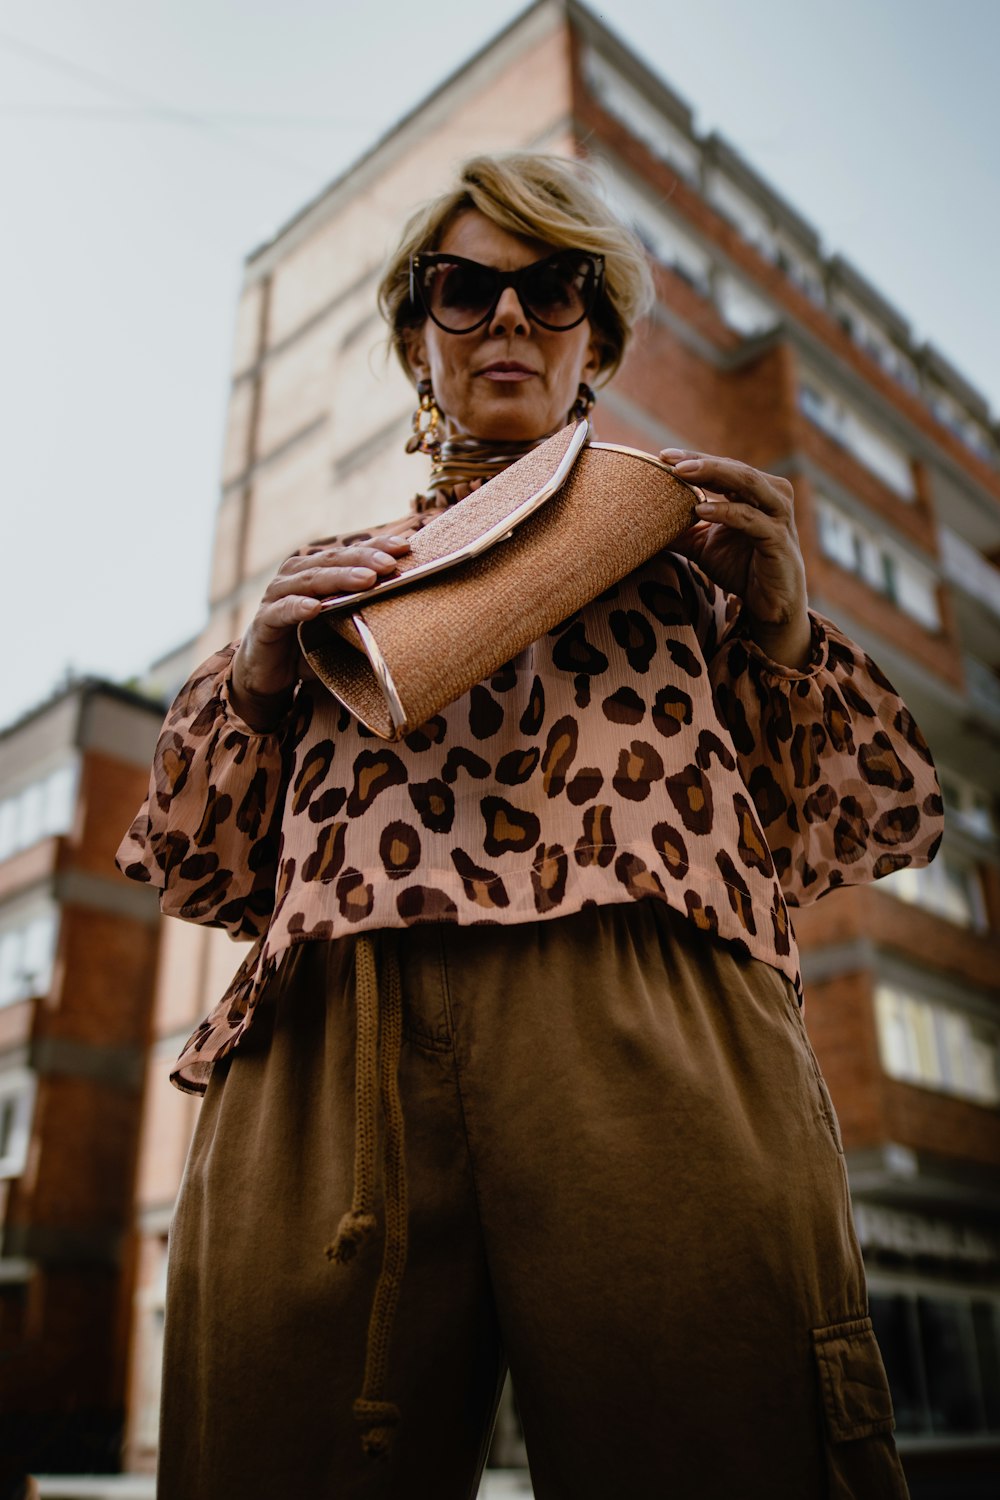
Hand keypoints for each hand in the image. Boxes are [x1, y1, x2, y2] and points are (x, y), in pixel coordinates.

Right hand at [230, 537, 411, 727]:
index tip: (405, 546)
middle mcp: (296, 576)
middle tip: (390, 564)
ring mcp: (277, 597)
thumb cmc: (310, 643)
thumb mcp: (342, 625)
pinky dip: (297, 608)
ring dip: (338, 578)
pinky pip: (281, 612)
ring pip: (309, 580)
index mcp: (317, 570)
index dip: (375, 546)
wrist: (270, 673)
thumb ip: (365, 611)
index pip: (349, 553)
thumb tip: (413, 607)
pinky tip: (314, 608)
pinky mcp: (264, 623)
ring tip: (366, 580)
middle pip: (331, 560)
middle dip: (363, 559)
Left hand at [661, 449, 811, 669]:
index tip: (663, 455)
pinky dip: (725, 512)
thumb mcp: (703, 546)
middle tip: (670, 459)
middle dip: (702, 462)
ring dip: (714, 474)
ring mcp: (778, 516)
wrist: (770, 605)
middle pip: (735, 469)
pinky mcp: (778, 540)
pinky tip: (700, 509)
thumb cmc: (740, 568)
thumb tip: (639, 524)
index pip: (723, 467)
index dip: (695, 459)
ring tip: (681, 473)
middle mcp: (771, 496)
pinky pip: (750, 520)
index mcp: (755, 492)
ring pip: (748, 484)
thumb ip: (679, 530)